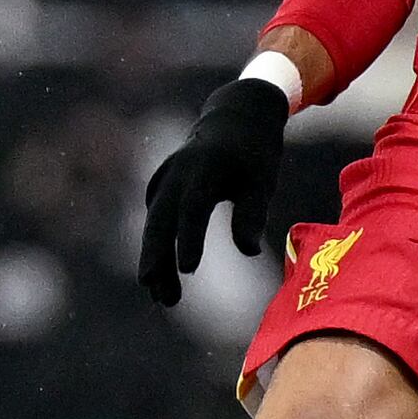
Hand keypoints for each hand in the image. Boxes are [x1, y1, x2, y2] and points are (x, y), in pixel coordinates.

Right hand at [139, 74, 293, 306]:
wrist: (234, 118)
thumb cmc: (254, 153)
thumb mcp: (262, 181)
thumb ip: (252, 214)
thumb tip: (249, 252)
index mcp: (204, 166)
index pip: (193, 207)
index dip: (189, 238)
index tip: (188, 270)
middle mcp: (176, 172)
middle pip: (162, 219)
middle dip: (157, 257)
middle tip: (158, 294)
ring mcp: (163, 179)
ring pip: (155, 226)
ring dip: (156, 261)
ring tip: (164, 300)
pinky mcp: (160, 189)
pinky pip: (155, 223)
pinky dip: (157, 249)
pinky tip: (161, 279)